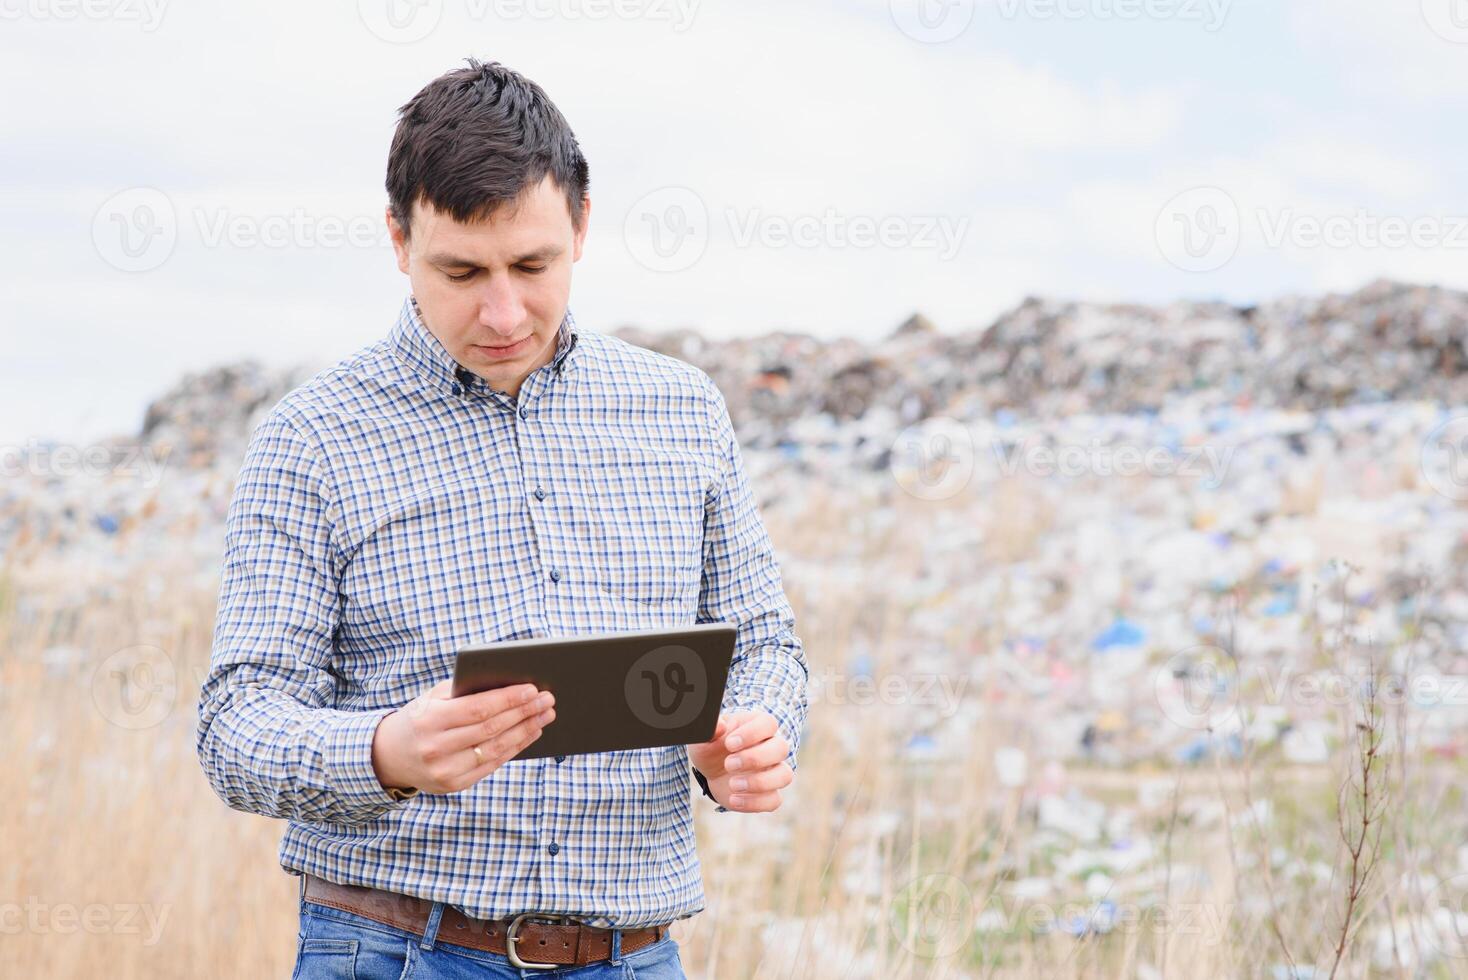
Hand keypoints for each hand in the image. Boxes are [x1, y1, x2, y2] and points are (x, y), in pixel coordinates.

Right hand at [371, 680, 555, 794]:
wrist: (389, 755)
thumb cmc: (421, 717)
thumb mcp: (433, 698)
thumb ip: (465, 690)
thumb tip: (511, 683)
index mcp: (430, 719)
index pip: (478, 709)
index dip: (508, 699)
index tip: (533, 689)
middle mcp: (436, 747)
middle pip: (491, 729)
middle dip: (524, 713)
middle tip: (548, 700)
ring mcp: (445, 770)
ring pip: (496, 749)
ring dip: (526, 731)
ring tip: (545, 715)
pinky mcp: (453, 785)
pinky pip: (491, 765)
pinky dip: (515, 748)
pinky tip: (531, 733)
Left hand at [686, 710, 793, 811]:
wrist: (711, 771)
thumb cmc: (712, 747)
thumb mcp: (705, 738)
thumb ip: (710, 730)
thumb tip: (720, 726)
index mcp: (757, 725)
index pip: (768, 723)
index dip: (752, 734)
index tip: (729, 744)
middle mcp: (771, 746)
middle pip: (781, 748)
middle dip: (755, 758)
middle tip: (728, 764)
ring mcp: (773, 771)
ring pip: (785, 775)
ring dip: (759, 782)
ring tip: (732, 784)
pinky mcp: (769, 793)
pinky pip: (774, 800)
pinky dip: (754, 802)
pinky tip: (734, 799)